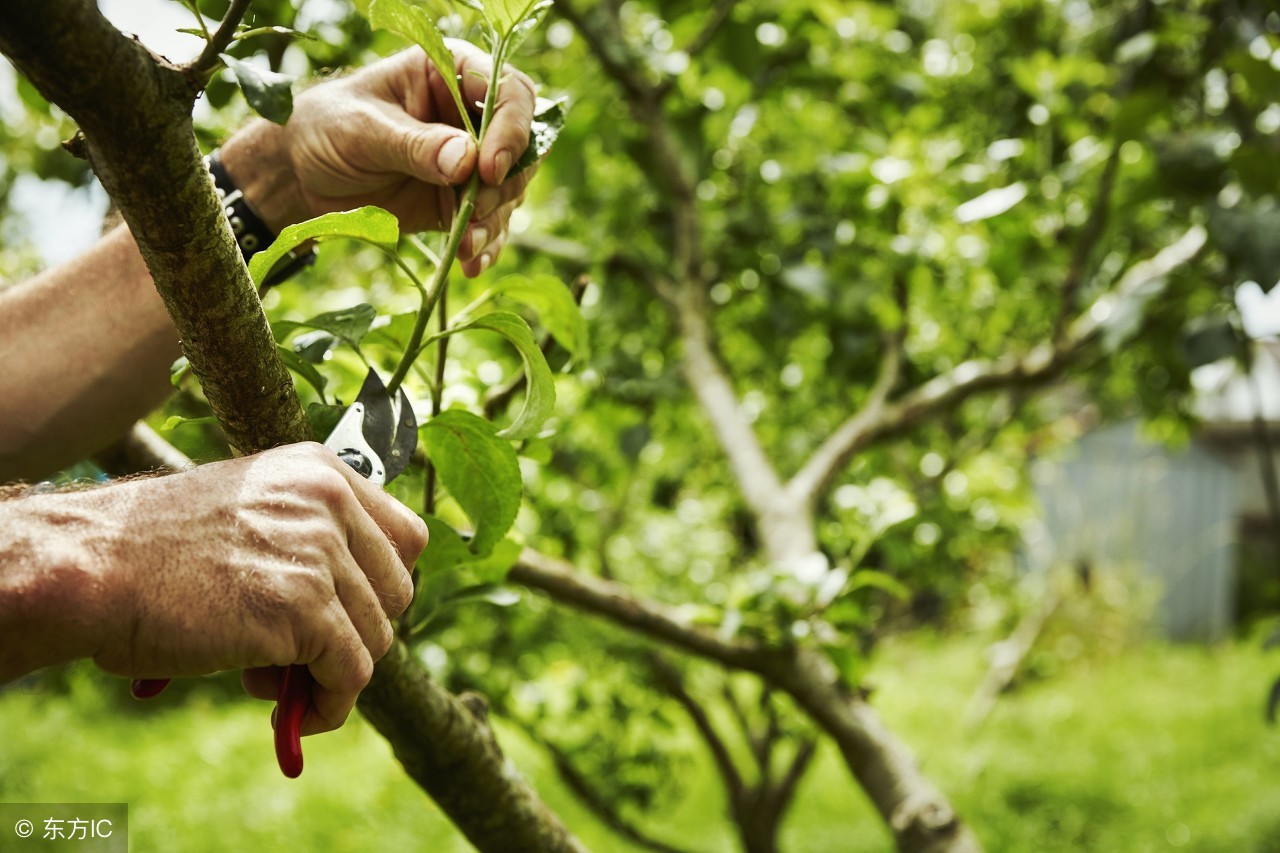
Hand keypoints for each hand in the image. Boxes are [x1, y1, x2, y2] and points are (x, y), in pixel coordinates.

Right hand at [71, 443, 425, 734]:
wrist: (93, 566)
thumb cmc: (156, 550)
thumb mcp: (250, 510)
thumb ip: (310, 537)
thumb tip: (363, 610)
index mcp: (321, 471)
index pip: (406, 537)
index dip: (381, 586)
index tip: (347, 615)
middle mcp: (329, 501)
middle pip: (398, 590)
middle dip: (356, 631)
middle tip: (298, 653)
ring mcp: (319, 552)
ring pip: (376, 637)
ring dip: (331, 672)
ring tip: (268, 677)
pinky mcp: (304, 608)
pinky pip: (350, 674)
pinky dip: (329, 706)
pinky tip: (291, 716)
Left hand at [222, 42, 538, 277]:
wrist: (302, 173)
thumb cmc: (326, 129)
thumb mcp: (361, 130)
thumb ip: (413, 144)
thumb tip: (466, 160)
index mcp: (450, 75)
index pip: (508, 92)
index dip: (511, 130)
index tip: (489, 169)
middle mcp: (470, 117)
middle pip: (522, 146)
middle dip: (505, 184)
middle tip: (473, 212)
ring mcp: (469, 162)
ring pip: (511, 189)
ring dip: (495, 220)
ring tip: (465, 245)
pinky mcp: (460, 201)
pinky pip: (490, 224)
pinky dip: (485, 246)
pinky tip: (469, 263)